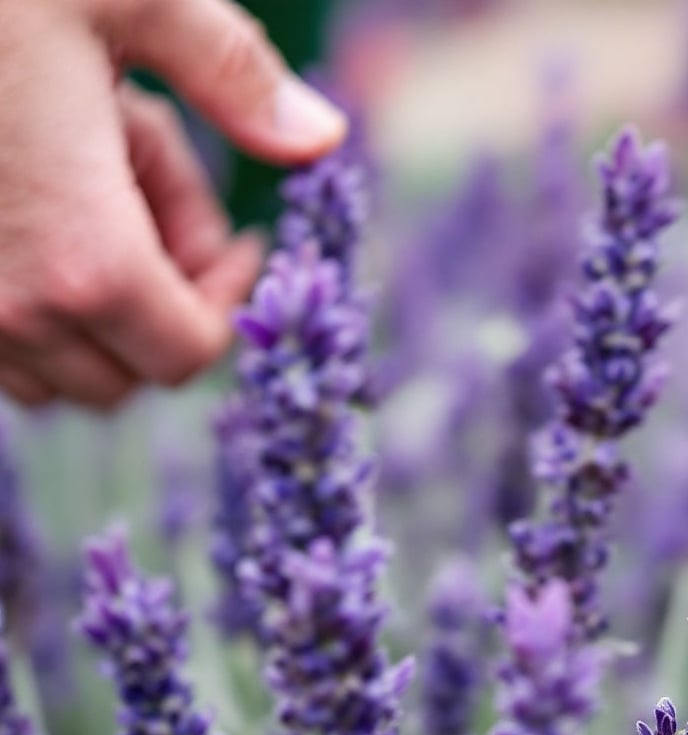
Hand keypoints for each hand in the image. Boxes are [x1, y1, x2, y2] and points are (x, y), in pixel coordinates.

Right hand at [0, 0, 347, 409]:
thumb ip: (237, 77)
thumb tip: (323, 138)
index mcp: (83, 258)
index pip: (188, 354)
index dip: (228, 301)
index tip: (239, 239)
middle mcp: (5, 308)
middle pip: (125, 372)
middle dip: (167, 299)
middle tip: (161, 195)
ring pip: (50, 366)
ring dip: (97, 299)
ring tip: (92, 177)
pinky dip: (30, 296)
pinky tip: (33, 193)